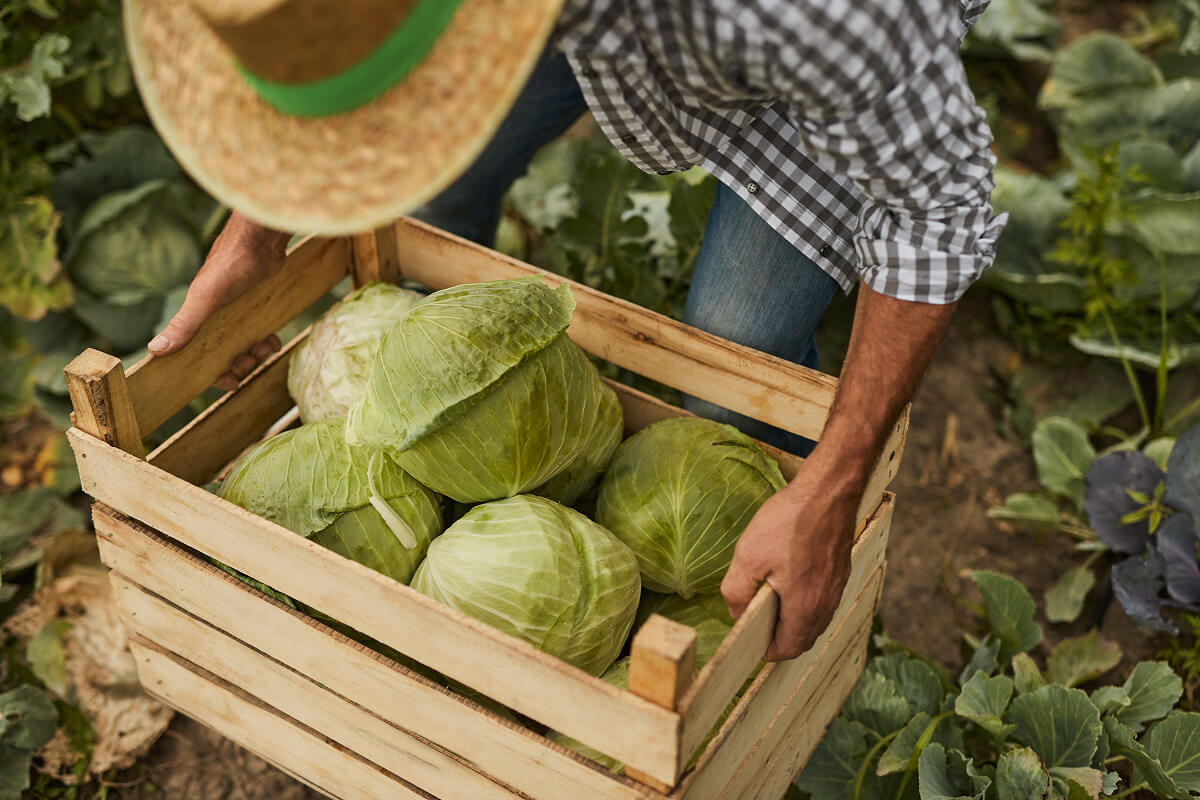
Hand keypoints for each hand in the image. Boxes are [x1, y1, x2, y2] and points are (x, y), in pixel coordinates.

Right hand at [148, 211, 290, 388]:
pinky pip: (261, 330)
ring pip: (245, 343)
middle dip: (239, 363)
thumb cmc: (231, 265)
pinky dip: (268, 339)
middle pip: (224, 353)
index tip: (231, 382)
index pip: (199, 356)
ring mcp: (237, 311)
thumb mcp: (205, 298)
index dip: (214, 374)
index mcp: (198, 318)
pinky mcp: (257, 304)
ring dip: (256, 352)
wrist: (261, 240)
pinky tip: (274, 339)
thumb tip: (154, 350)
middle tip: (250, 360)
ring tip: (266, 347)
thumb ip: (184, 324)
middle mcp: (215, 317)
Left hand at [721, 458, 859, 660]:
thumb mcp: (748, 556)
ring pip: (815, 620)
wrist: (828, 492)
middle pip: (803, 638)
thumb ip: (737, 592)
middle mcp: (825, 603)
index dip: (766, 650)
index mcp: (804, 607)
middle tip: (758, 623)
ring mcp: (836, 587)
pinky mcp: (840, 571)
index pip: (787, 649)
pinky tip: (789, 582)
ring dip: (794, 621)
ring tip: (770, 603)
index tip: (750, 638)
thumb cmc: (789, 522)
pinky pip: (823, 600)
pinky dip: (806, 603)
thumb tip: (738, 613)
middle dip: (780, 639)